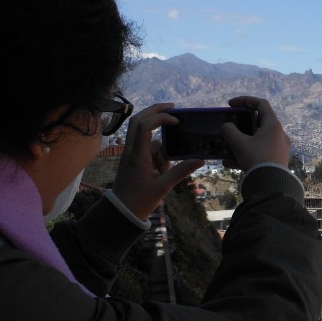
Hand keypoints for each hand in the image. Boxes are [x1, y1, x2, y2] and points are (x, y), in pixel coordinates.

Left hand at [112, 103, 203, 219]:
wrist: (121, 212)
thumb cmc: (139, 201)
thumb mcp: (163, 186)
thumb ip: (181, 171)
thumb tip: (201, 160)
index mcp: (137, 155)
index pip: (145, 125)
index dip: (161, 118)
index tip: (177, 121)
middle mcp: (131, 150)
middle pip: (138, 120)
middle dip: (155, 111)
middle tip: (173, 108)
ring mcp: (130, 154)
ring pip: (146, 138)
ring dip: (160, 147)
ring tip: (166, 169)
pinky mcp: (133, 160)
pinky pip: (146, 149)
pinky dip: (157, 155)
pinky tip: (162, 171)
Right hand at [220, 97, 290, 170]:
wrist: (271, 186)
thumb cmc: (256, 159)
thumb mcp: (239, 143)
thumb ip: (230, 131)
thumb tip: (227, 126)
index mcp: (273, 125)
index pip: (261, 104)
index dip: (245, 100)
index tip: (231, 104)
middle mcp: (279, 135)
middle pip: (259, 122)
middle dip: (242, 124)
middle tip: (231, 126)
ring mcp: (279, 148)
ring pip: (258, 140)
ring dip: (241, 142)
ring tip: (227, 148)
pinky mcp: (276, 161)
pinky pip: (260, 153)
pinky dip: (246, 155)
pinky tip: (230, 164)